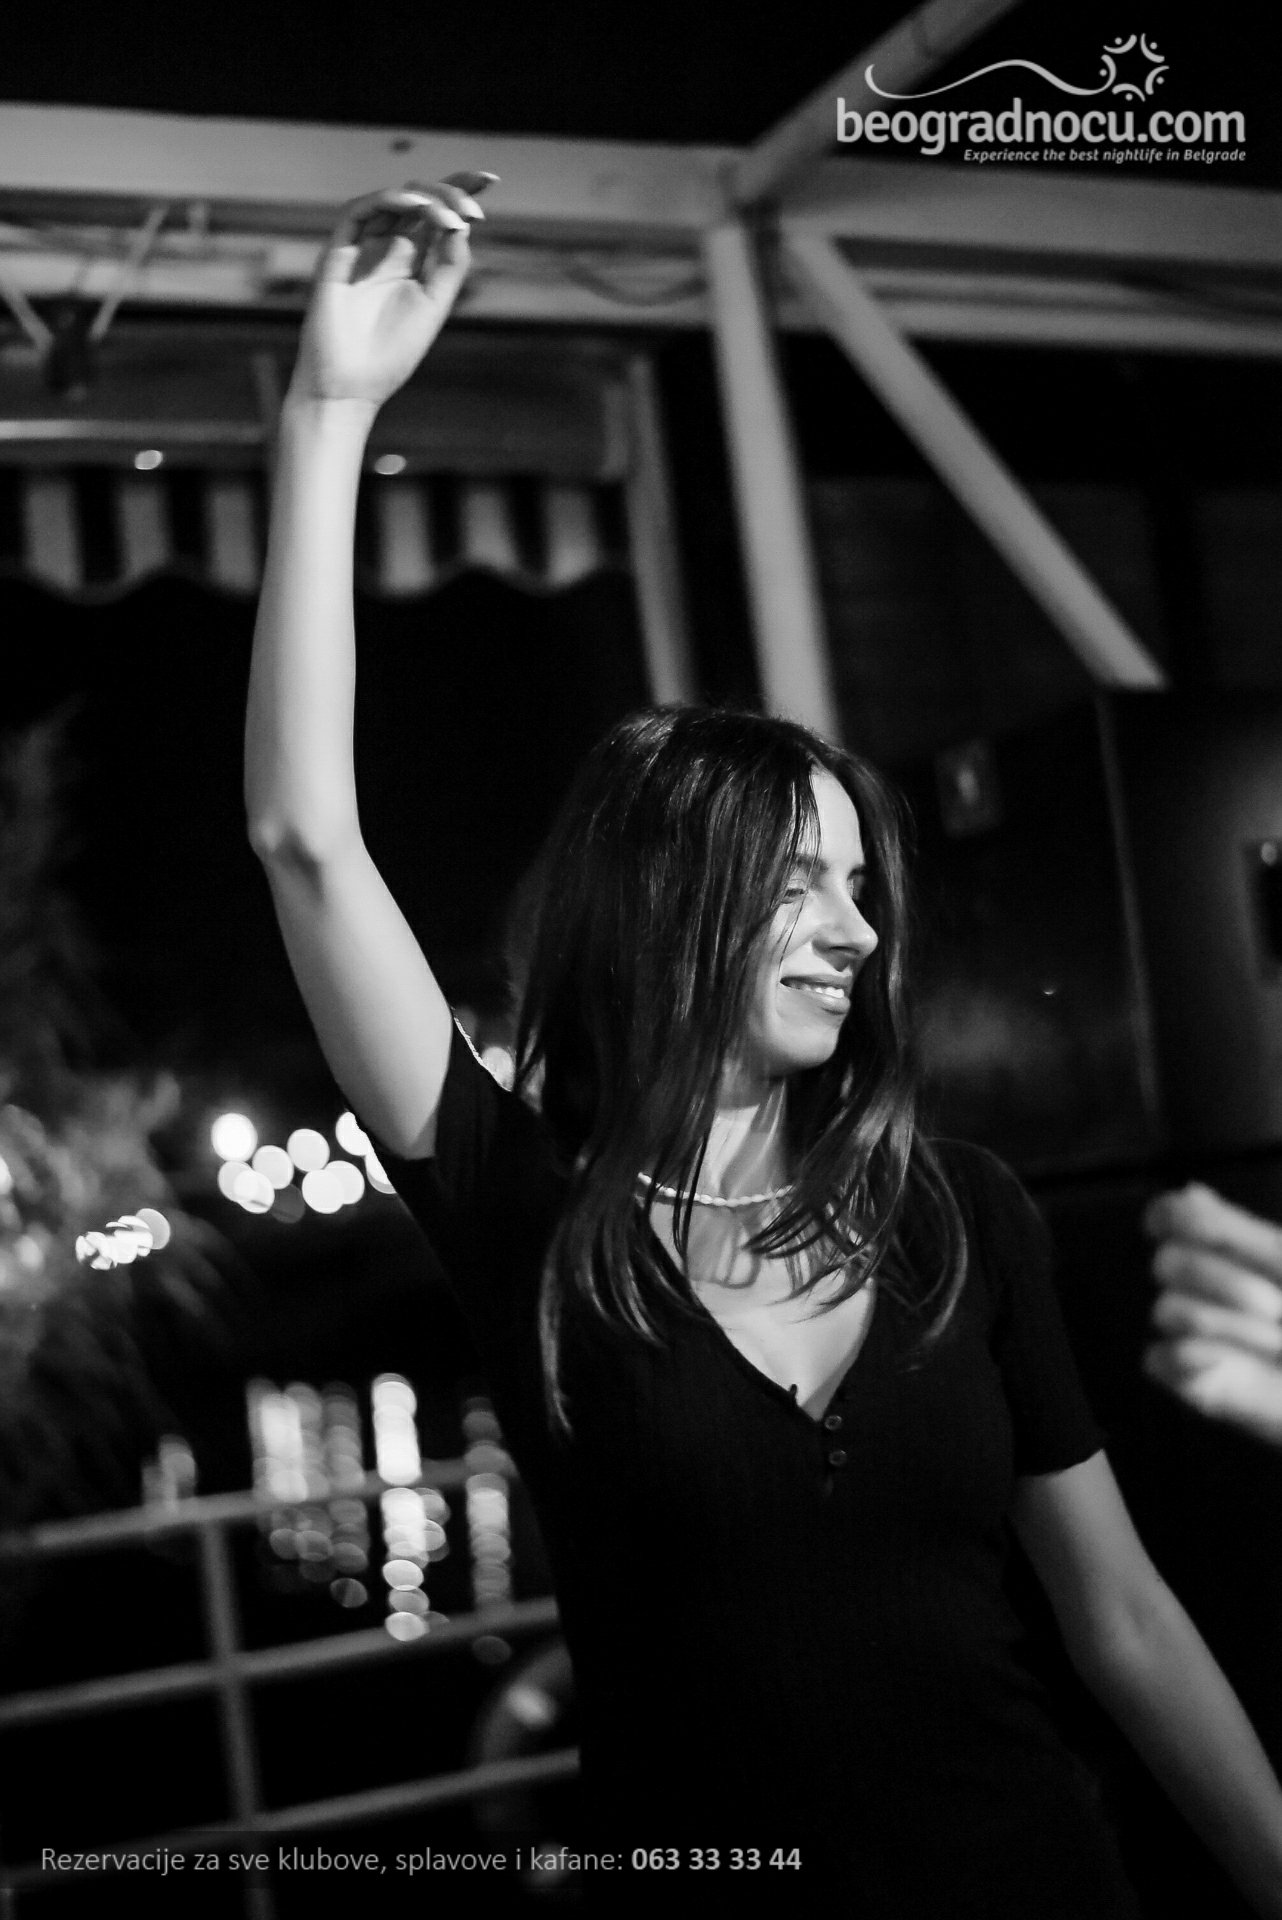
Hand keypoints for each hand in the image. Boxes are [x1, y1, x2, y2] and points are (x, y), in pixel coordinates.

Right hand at [289, 174, 496, 408]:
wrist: (350, 386)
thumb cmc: (391, 354)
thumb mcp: (433, 305)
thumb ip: (449, 265)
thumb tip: (463, 222)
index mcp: (413, 262)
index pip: (438, 215)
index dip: (461, 191)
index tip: (491, 179)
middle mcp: (389, 248)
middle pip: (420, 199)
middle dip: (449, 192)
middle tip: (473, 208)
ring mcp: (364, 247)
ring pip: (394, 200)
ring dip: (425, 197)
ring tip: (449, 216)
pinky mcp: (339, 251)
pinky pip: (360, 210)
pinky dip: (389, 200)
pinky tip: (415, 206)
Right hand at [1143, 1184, 1281, 1445]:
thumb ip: (1236, 1229)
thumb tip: (1190, 1191)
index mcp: (1227, 1251)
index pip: (1168, 1218)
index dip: (1170, 1216)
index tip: (1199, 1228)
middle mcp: (1201, 1287)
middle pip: (1166, 1261)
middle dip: (1225, 1283)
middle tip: (1275, 1307)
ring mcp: (1188, 1331)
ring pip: (1167, 1310)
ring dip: (1232, 1327)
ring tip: (1275, 1343)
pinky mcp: (1183, 1376)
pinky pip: (1163, 1356)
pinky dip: (1205, 1357)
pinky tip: (1241, 1363)